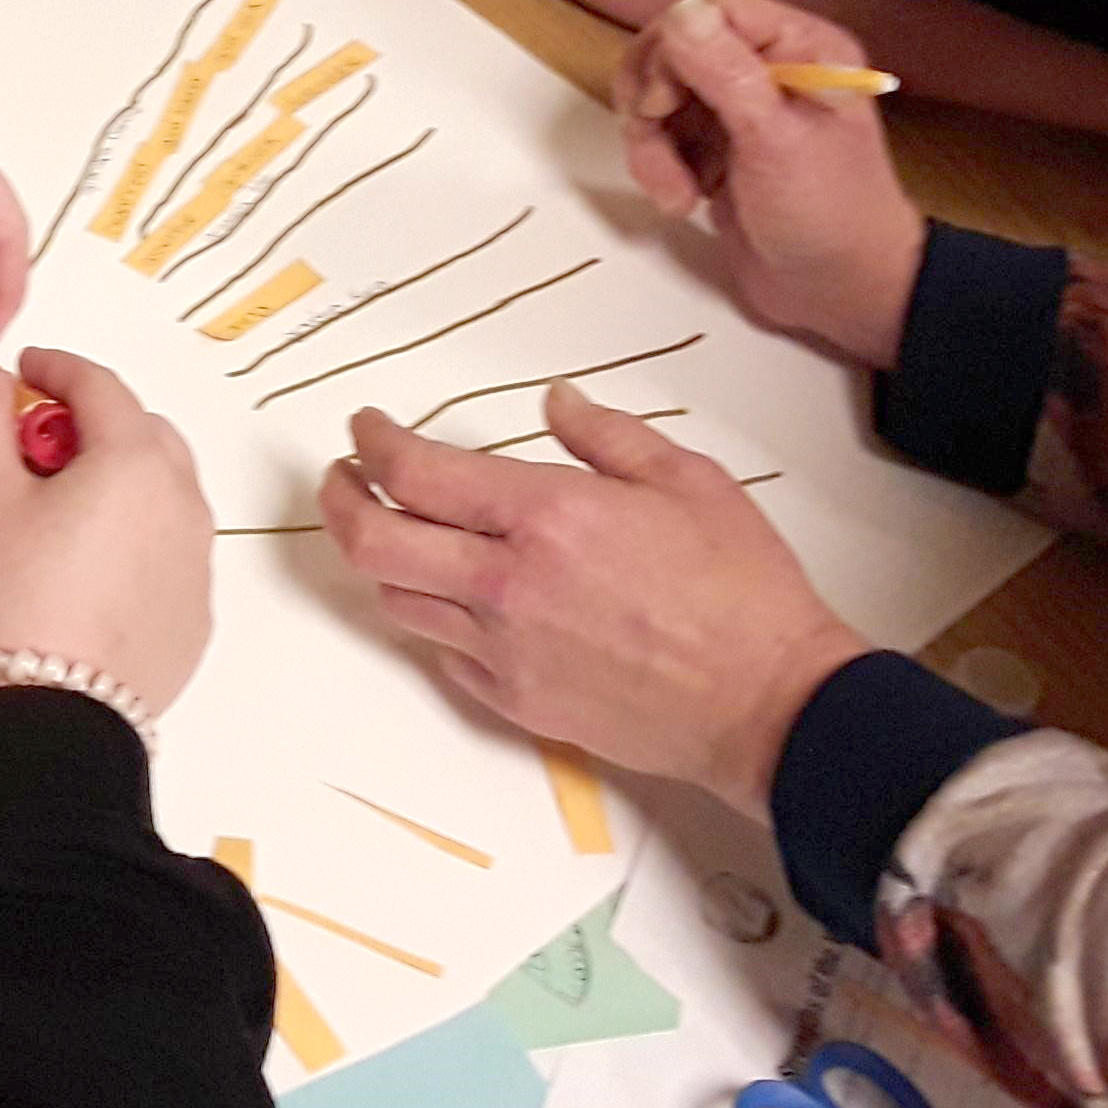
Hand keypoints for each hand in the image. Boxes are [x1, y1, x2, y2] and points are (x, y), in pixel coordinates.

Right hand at [0, 349, 212, 714]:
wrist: (51, 714)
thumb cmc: (13, 596)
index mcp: (134, 461)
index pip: (100, 386)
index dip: (57, 367)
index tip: (26, 370)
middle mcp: (183, 502)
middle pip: (144, 432)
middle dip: (94, 423)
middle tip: (37, 447)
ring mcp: (198, 561)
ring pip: (165, 491)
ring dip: (122, 478)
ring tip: (64, 509)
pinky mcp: (196, 613)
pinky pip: (171, 549)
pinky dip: (137, 535)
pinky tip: (91, 566)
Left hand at [321, 383, 870, 821]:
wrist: (767, 705)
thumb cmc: (741, 592)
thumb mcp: (687, 479)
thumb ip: (606, 435)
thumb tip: (554, 402)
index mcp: (546, 517)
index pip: (415, 473)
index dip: (374, 443)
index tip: (367, 428)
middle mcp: (505, 585)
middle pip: (373, 543)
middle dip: (340, 500)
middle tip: (342, 476)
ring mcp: (502, 651)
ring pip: (396, 601)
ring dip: (380, 560)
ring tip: (392, 530)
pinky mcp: (513, 701)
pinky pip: (441, 653)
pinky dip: (430, 617)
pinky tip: (450, 595)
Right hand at [613, 0, 925, 368]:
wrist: (837, 292)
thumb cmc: (829, 216)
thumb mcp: (775, 139)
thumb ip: (726, 72)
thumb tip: (681, 14)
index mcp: (801, 49)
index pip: (713, 10)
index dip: (675, 49)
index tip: (664, 101)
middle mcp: (767, 70)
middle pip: (674, 51)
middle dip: (652, 101)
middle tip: (655, 138)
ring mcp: (738, 112)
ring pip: (658, 96)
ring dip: (649, 144)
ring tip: (675, 191)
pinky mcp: (715, 149)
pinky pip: (661, 136)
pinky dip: (657, 167)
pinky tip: (682, 200)